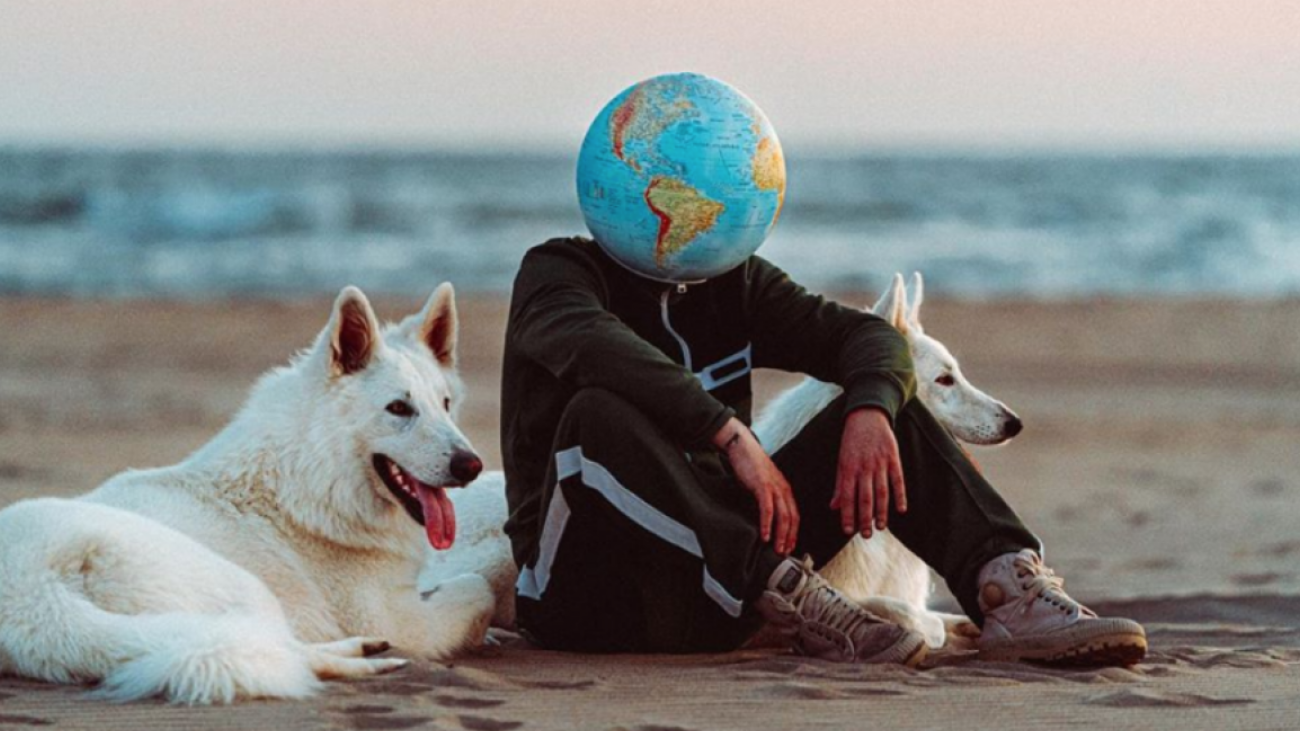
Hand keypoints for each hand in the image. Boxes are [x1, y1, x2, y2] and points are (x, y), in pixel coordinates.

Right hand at [713, 417, 798, 554]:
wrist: (742, 445)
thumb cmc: (750, 465)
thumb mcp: (762, 483)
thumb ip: (766, 498)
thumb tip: (764, 516)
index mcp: (784, 489)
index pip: (794, 515)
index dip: (794, 532)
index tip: (790, 546)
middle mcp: (783, 489)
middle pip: (792, 518)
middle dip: (789, 537)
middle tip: (784, 553)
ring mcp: (774, 487)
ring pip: (783, 516)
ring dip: (781, 534)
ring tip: (777, 548)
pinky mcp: (762, 485)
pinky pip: (767, 508)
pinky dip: (767, 523)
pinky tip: (765, 535)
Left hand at [831, 407, 906, 537]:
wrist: (867, 416)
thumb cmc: (851, 441)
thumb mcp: (841, 461)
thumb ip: (840, 485)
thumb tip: (834, 507)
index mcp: (848, 469)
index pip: (847, 496)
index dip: (847, 514)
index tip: (847, 531)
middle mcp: (864, 468)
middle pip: (864, 498)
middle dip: (864, 518)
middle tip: (866, 535)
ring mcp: (880, 463)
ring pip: (881, 492)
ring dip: (882, 511)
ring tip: (881, 527)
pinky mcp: (893, 458)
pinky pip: (898, 480)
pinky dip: (900, 495)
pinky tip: (901, 509)